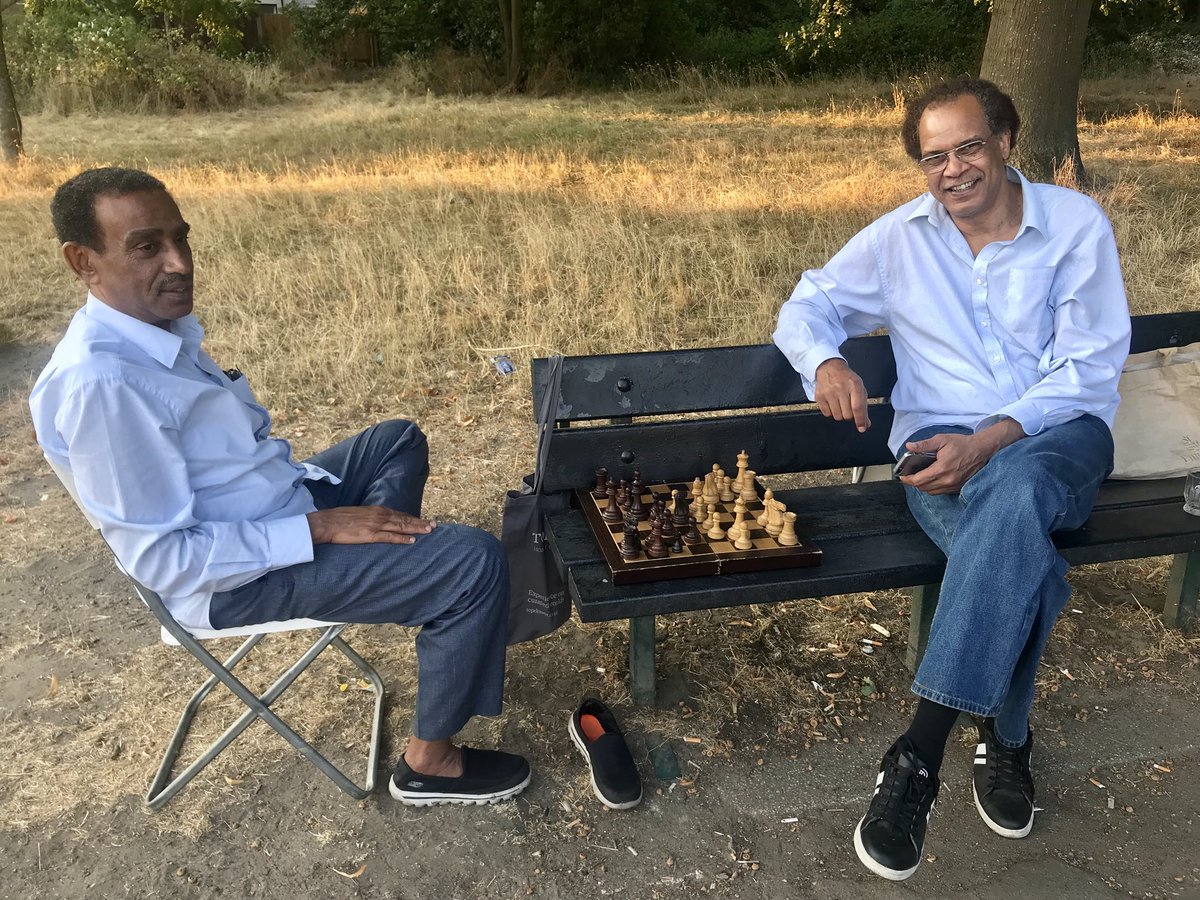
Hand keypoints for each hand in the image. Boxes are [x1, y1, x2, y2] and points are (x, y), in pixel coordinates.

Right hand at [307, 506, 436, 544]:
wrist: (326, 522)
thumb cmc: (340, 519)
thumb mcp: (359, 514)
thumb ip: (371, 518)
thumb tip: (378, 522)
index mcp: (377, 510)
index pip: (399, 514)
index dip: (413, 518)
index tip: (424, 520)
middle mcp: (379, 515)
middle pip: (404, 519)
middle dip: (420, 523)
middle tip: (435, 525)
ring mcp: (376, 525)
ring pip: (401, 527)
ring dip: (416, 529)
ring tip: (429, 531)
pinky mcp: (370, 535)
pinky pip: (390, 538)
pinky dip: (402, 539)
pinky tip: (412, 541)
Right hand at [813, 358, 869, 432]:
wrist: (829, 367)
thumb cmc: (846, 379)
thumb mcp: (859, 388)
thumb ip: (864, 406)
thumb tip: (866, 423)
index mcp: (854, 385)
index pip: (858, 407)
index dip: (860, 420)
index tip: (862, 428)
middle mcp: (841, 388)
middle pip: (847, 415)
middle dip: (850, 415)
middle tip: (848, 407)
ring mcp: (829, 392)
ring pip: (837, 416)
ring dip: (840, 414)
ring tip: (840, 403)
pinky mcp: (819, 396)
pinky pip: (827, 414)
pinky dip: (831, 411)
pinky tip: (832, 402)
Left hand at [901, 419, 1024, 494]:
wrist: (982, 450)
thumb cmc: (962, 444)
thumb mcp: (941, 440)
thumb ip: (924, 444)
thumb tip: (909, 446)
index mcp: (941, 469)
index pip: (919, 480)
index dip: (907, 479)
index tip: (902, 476)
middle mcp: (947, 480)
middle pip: (923, 487)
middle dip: (914, 482)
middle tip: (909, 475)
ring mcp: (953, 485)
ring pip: (931, 491)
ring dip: (923, 486)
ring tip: (920, 476)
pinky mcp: (958, 488)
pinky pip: (940, 492)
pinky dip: (933, 487)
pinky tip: (932, 478)